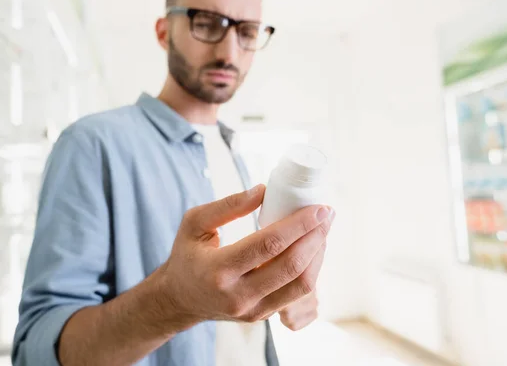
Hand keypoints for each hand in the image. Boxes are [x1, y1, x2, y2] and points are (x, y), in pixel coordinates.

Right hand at [159, 184, 334, 324]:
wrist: (180, 299)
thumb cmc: (186, 255)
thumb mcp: (194, 223)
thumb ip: (227, 206)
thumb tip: (264, 191)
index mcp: (218, 270)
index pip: (268, 244)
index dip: (298, 224)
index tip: (318, 207)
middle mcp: (237, 295)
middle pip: (291, 267)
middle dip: (316, 237)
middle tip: (327, 214)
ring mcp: (252, 310)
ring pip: (300, 286)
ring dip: (318, 255)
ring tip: (322, 230)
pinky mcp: (262, 316)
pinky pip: (296, 295)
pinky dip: (309, 270)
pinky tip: (311, 249)